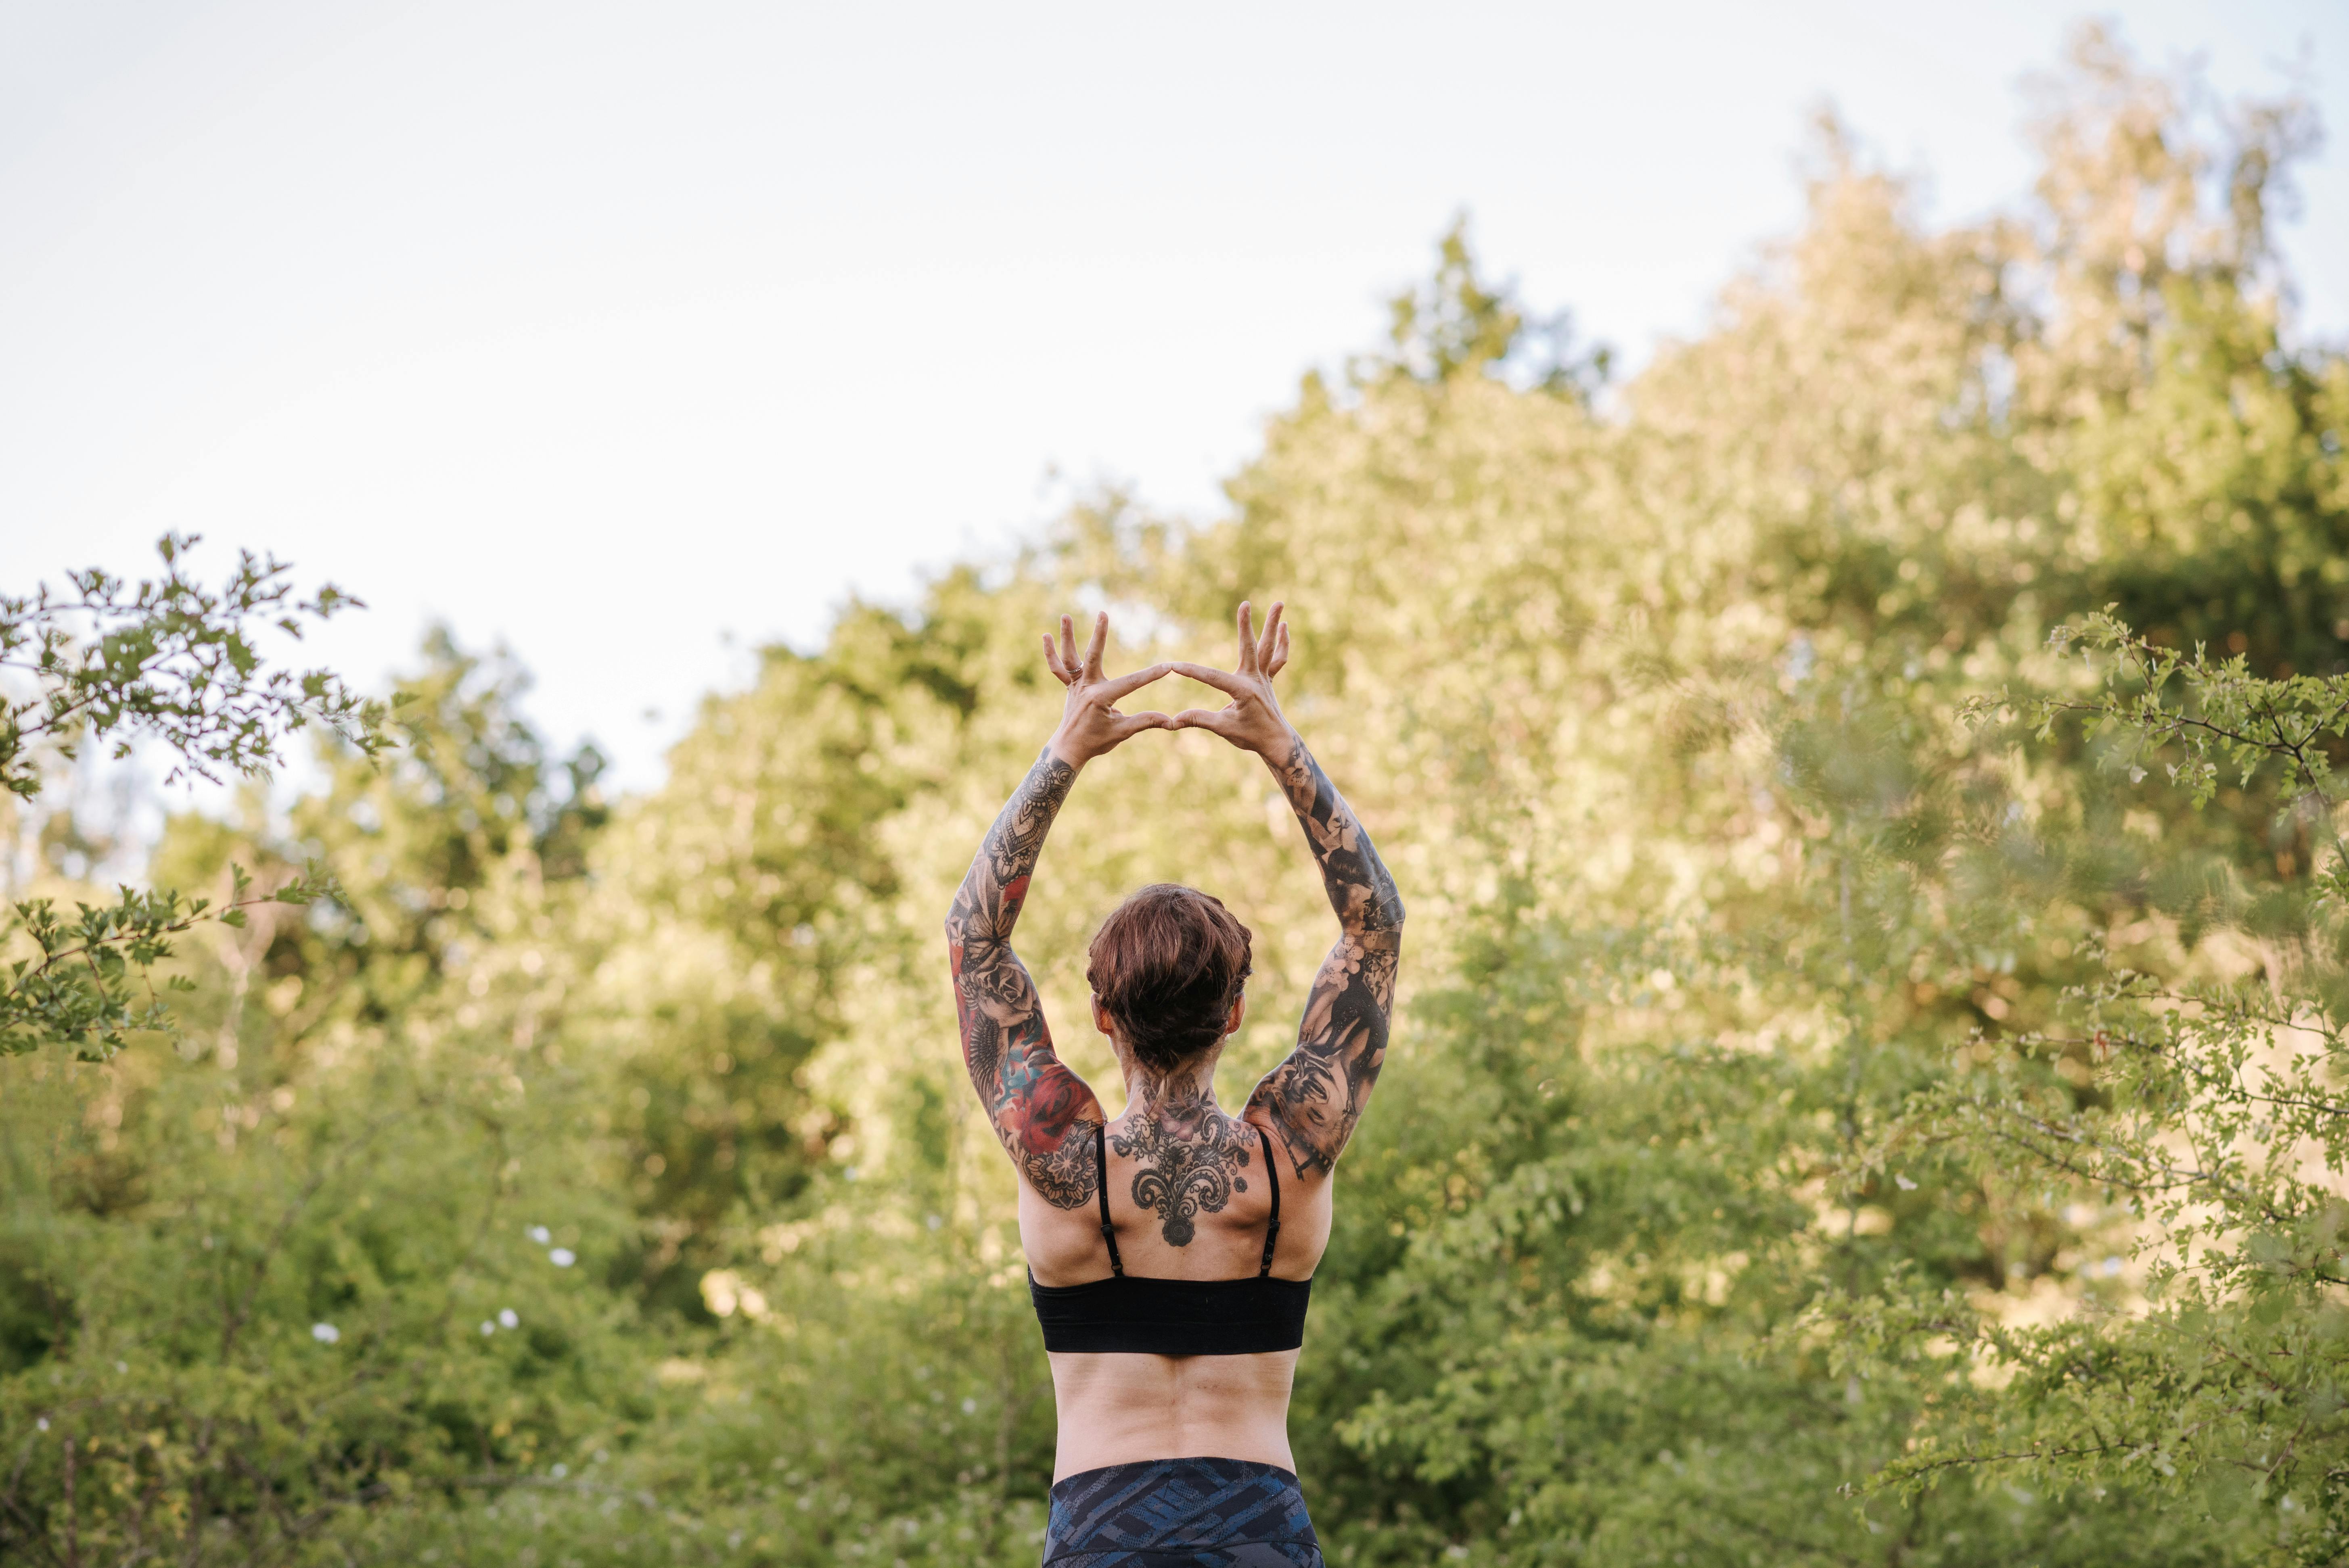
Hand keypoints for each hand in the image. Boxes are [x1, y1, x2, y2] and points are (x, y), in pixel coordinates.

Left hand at [1042, 611, 1173, 765]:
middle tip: (1103, 613)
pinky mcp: (1069, 687)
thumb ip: (1145, 722)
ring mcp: (1075, 686)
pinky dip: (1050, 654)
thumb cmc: (1096, 742)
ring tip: (1065, 616)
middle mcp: (1086, 688)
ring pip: (1070, 658)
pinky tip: (1045, 636)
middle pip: (1093, 656)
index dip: (1152, 675)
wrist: (1070, 749)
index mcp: (1101, 698)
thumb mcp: (1122, 732)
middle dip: (1100, 634)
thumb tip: (1170, 720)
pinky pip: (1057, 669)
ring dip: (1067, 637)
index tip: (1169, 666)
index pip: (1131, 682)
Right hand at [1169, 600, 1293, 757]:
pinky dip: (1282, 643)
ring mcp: (1264, 677)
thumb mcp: (1223, 728)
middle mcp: (1255, 679)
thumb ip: (1199, 719)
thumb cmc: (1251, 736)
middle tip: (1245, 603)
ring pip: (1269, 647)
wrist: (1276, 742)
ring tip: (1279, 603)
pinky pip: (1277, 658)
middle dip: (1246, 625)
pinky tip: (1284, 627)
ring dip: (1273, 625)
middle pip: (1250, 647)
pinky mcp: (1268, 679)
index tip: (1172, 666)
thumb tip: (1173, 720)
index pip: (1212, 677)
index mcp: (1243, 690)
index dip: (1191, 671)